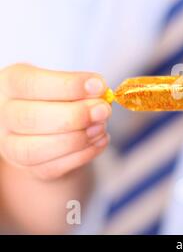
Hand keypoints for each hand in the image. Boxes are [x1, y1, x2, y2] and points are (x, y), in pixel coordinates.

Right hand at [0, 64, 110, 179]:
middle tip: (104, 110)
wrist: (55, 127)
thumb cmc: (61, 97)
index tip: (99, 85)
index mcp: (9, 83)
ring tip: (102, 126)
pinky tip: (101, 140)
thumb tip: (101, 94)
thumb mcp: (68, 83)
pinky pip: (52, 168)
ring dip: (78, 138)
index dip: (68, 85)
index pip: (31, 84)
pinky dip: (83, 155)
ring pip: (36, 149)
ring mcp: (12, 145)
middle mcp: (4, 115)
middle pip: (30, 118)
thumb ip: (83, 88)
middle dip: (75, 115)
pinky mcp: (30, 168)